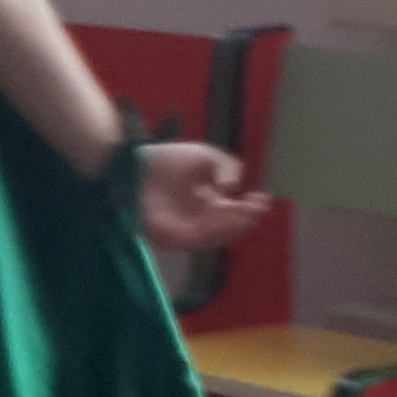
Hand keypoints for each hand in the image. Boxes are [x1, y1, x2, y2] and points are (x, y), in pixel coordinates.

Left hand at [135, 142, 269, 253]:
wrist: (134, 162)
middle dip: (243, 219)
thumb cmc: (168, 158)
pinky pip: (194, 240)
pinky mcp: (168, 237)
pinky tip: (220, 217)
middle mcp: (197, 221)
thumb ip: (225, 166)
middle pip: (226, 229)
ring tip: (243, 212)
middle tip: (255, 208)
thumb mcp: (204, 156)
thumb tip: (232, 187)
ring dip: (230, 226)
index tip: (262, 199)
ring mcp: (183, 231)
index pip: (232, 215)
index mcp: (207, 206)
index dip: (249, 209)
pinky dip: (210, 231)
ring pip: (213, 237)